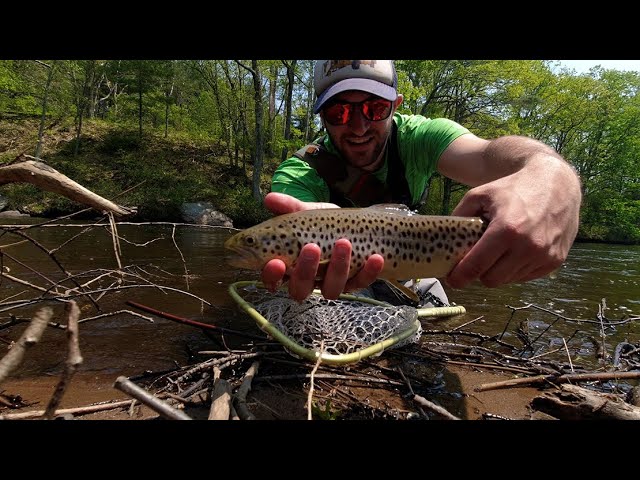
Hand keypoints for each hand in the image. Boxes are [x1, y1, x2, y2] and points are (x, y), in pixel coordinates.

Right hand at [260, 192, 384, 301]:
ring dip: (337, 268)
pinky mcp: (355, 282)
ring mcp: (331, 283)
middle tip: (311, 248)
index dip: (271, 276)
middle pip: (300, 290)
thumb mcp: (307, 213)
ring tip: (343, 243)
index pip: (273, 279)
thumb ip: (289, 207)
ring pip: (331, 289)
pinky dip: (368, 272)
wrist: (354, 224)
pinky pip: (360, 283)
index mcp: (288, 267)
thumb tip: (269, 198)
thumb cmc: (323, 223)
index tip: (276, 262)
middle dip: (305, 272)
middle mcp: (308, 281)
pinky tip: (375, 257)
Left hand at [446, 159, 580, 287]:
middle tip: (476, 261)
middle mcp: (528, 246)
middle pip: (491, 280)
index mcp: (506, 230)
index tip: (452, 279)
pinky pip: (525, 277)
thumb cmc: (514, 188)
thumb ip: (459, 217)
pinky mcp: (555, 261)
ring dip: (499, 271)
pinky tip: (515, 251)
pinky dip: (515, 269)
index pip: (476, 266)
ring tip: (498, 251)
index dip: (460, 277)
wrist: (556, 184)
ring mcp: (544, 256)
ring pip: (508, 280)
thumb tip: (443, 240)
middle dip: (479, 273)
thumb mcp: (479, 195)